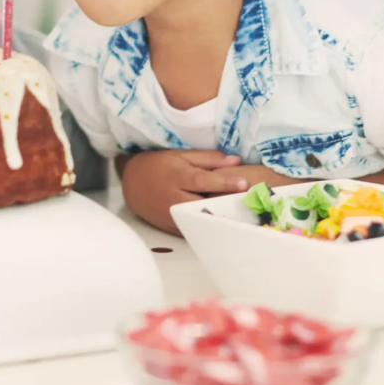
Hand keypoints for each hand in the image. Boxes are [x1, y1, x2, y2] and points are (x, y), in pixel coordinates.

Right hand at [119, 150, 246, 232]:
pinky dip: (211, 227)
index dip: (224, 182)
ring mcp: (174, 216)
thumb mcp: (180, 155)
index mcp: (179, 177)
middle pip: (205, 202)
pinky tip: (228, 226)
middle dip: (227, 203)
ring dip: (222, 217)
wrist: (132, 183)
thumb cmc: (159, 165)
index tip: (244, 183)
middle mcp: (176, 198)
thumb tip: (235, 160)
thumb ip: (208, 158)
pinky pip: (196, 229)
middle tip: (252, 202)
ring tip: (244, 216)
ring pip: (202, 219)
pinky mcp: (174, 228)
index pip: (204, 180)